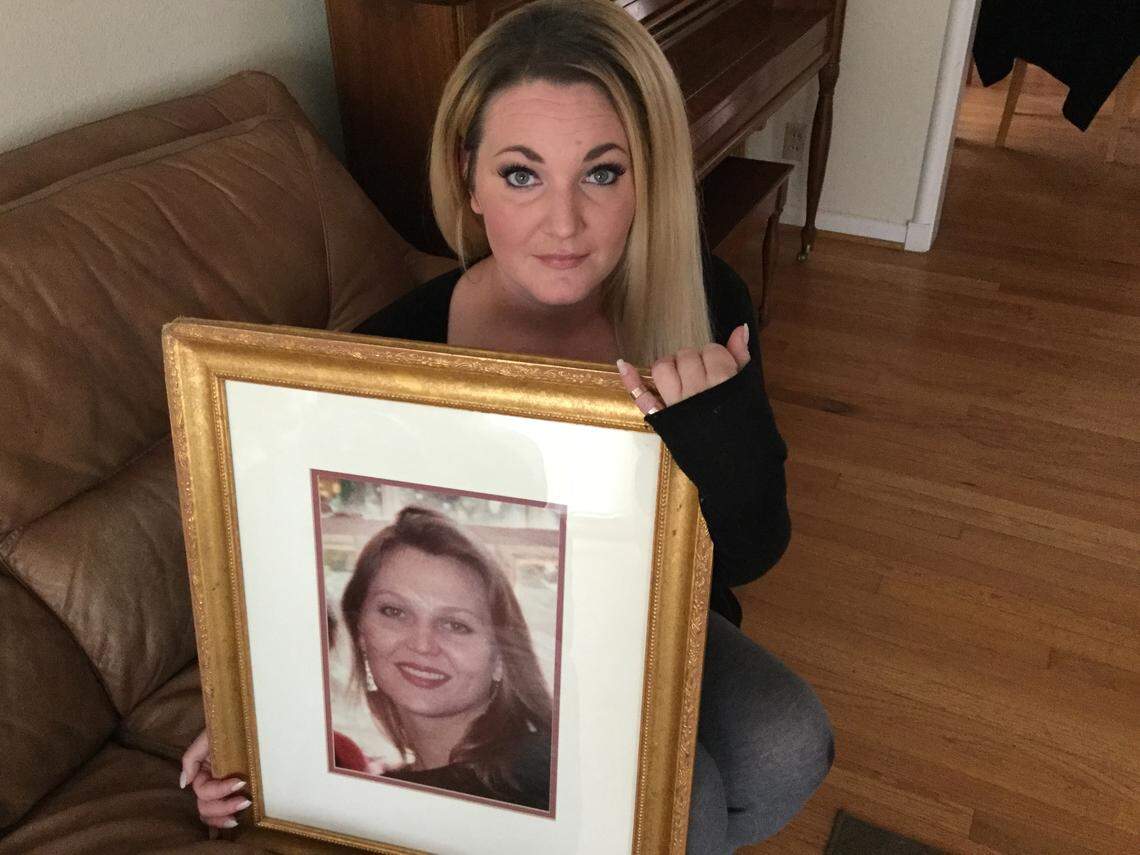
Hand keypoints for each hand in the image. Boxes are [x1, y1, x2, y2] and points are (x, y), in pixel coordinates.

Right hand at [180, 729, 249, 829]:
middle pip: (205, 807)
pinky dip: (227, 818)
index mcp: (202, 772)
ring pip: (210, 814)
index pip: (204, 791)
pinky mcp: (234, 792)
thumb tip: (184, 783)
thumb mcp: (208, 737)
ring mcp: (221, 789)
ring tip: (241, 815)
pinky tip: (240, 818)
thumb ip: (192, 757)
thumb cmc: (228, 726)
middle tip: (245, 801)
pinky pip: (224, 811)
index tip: (241, 782)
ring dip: (223, 817)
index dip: (219, 791)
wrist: (246, 722)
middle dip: (223, 807)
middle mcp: (209, 783)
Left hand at [617, 323, 750, 414]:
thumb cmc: (745, 426)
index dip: (716, 356)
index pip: (711, 350)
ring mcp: (676, 404)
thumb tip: (740, 328)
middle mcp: (696, 390)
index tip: (721, 369)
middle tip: (703, 377)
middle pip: (686, 356)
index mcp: (723, 381)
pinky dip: (631, 381)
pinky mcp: (662, 418)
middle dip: (694, 361)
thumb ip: (741, 356)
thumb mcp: (748, 390)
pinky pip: (642, 397)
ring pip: (663, 368)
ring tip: (680, 376)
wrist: (738, 464)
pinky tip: (623, 364)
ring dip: (669, 366)